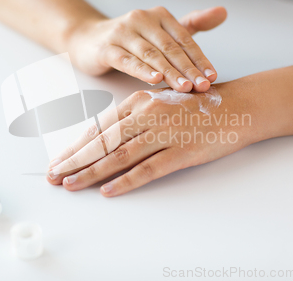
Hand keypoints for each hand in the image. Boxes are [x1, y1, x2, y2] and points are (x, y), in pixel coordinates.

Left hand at [46, 81, 260, 196]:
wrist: (239, 104)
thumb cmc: (197, 104)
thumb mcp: (160, 103)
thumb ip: (134, 118)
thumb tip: (105, 139)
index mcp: (139, 101)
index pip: (100, 128)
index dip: (76, 146)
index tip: (59, 161)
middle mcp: (147, 115)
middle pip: (103, 142)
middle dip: (74, 161)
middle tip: (53, 176)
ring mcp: (165, 133)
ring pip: (119, 155)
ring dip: (92, 172)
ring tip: (71, 185)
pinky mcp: (182, 151)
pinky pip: (148, 168)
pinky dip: (127, 181)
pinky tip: (109, 191)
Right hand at [67, 6, 226, 92]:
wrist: (89, 39)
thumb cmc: (131, 39)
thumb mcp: (162, 30)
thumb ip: (191, 25)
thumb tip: (223, 12)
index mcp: (159, 15)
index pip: (184, 39)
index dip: (199, 59)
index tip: (212, 77)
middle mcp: (141, 19)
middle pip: (169, 48)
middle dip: (187, 68)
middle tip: (202, 87)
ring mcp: (122, 32)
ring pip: (150, 55)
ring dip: (169, 72)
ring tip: (184, 88)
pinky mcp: (106, 47)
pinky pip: (126, 60)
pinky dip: (141, 70)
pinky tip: (154, 80)